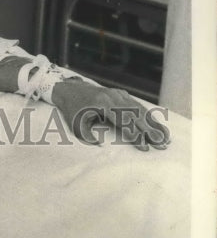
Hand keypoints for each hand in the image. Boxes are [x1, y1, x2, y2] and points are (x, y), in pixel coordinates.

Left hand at [50, 79, 170, 150]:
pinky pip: (138, 105)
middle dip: (150, 131)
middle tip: (162, 145)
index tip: (144, 148)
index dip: (134, 135)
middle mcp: (113, 97)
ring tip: (166, 138)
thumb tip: (101, 146)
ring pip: (140, 109)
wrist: (70, 89)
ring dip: (154, 124)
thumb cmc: (73, 110)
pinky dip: (149, 116)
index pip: (122, 120)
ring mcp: (118, 94)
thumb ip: (88, 136)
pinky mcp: (121, 94)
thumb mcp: (76, 124)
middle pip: (135, 115)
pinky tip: (159, 126)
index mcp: (102, 104)